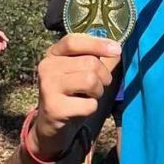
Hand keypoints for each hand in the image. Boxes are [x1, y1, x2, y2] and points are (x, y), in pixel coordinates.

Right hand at [31, 34, 122, 157]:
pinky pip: (89, 104)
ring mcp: (48, 87)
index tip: (117, 50)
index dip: (97, 44)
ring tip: (90, 96)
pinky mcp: (54, 108)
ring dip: (98, 91)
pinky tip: (81, 108)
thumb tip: (116, 48)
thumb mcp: (77, 69)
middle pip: (89, 62)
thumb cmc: (71, 91)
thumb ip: (93, 55)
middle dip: (103, 76)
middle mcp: (47, 67)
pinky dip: (92, 107)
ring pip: (90, 80)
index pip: (74, 41)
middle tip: (98, 85)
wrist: (51, 122)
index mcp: (53, 53)